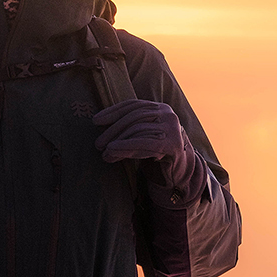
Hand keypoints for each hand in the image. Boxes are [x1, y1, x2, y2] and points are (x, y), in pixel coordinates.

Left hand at [92, 99, 206, 199]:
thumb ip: (127, 129)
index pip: (133, 105)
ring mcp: (172, 128)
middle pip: (134, 117)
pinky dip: (126, 146)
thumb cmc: (156, 152)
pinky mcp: (173, 144)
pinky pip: (145, 142)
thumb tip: (100, 128)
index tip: (96, 120)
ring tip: (105, 152)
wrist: (180, 171)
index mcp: (160, 108)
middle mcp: (168, 114)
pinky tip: (113, 150)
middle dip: (113, 129)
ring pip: (138, 130)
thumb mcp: (141, 136)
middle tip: (98, 143)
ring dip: (117, 141)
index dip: (113, 111)